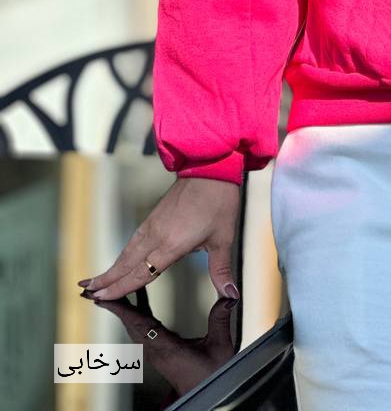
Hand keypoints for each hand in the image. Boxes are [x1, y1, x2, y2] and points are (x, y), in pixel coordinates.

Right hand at [77, 175, 241, 301]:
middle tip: (85, 291)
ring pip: (127, 251)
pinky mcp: (155, 216)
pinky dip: (122, 253)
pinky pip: (134, 240)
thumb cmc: (218, 202)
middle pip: (126, 263)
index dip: (120, 287)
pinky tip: (120, 260)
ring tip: (94, 279)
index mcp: (171, 245)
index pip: (141, 273)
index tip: (100, 297)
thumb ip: (221, 270)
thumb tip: (230, 297)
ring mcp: (153, 224)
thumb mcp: (223, 239)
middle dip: (107, 279)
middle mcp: (157, 236)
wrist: (211, 168)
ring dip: (111, 267)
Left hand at [79, 290, 240, 403]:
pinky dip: (136, 312)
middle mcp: (156, 349)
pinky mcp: (160, 349)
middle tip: (93, 291)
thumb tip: (228, 295)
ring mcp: (156, 350)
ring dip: (122, 308)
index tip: (101, 298)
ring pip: (134, 325)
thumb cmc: (212, 375)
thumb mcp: (221, 346)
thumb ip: (220, 319)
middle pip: (129, 324)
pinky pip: (143, 327)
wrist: (206, 394)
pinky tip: (137, 300)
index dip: (120, 309)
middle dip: (112, 306)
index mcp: (166, 347)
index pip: (138, 325)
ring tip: (109, 292)